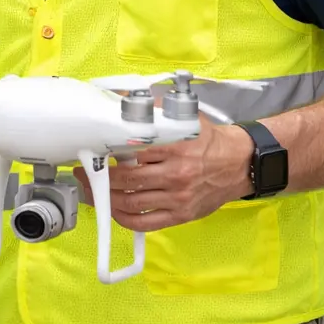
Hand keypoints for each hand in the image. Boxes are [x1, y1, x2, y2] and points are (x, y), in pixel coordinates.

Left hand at [99, 122, 253, 230]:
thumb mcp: (184, 118)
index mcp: (175, 147)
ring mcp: (179, 197)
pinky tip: (114, 211)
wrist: (240, 162)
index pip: (131, 151)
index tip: (90, 153)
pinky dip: (125, 219)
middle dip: (99, 179)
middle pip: (126, 180)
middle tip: (84, 174)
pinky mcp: (182, 214)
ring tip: (92, 192)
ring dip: (106, 199)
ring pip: (132, 203)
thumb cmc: (208, 140)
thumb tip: (123, 101)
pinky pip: (147, 222)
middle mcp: (176, 174)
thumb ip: (153, 110)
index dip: (106, 154)